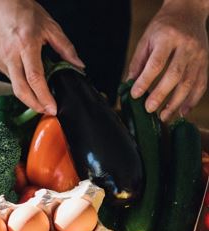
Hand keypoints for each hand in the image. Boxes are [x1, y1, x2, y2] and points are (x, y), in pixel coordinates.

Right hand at [0, 0, 83, 114]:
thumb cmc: (23, 11)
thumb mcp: (49, 25)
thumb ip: (65, 47)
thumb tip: (78, 65)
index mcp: (27, 44)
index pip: (36, 77)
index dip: (44, 96)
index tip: (52, 108)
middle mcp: (11, 54)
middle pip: (21, 89)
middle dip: (35, 105)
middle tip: (46, 112)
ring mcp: (1, 60)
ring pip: (15, 86)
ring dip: (29, 95)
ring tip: (41, 97)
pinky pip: (10, 77)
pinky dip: (21, 81)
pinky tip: (27, 75)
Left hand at [127, 0, 208, 120]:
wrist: (188, 12)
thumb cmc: (163, 27)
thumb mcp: (146, 39)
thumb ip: (138, 62)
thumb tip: (129, 84)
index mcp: (168, 38)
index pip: (156, 63)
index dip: (145, 81)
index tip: (135, 95)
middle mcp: (187, 46)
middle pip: (175, 75)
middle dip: (161, 95)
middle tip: (148, 109)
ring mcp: (199, 55)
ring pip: (190, 82)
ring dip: (176, 103)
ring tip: (163, 116)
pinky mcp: (206, 62)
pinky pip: (201, 84)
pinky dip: (192, 100)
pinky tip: (182, 112)